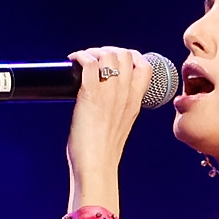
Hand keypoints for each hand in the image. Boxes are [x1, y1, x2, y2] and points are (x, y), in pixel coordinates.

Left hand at [64, 44, 156, 213]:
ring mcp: (109, 93)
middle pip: (125, 55)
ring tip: (82, 60)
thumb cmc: (102, 153)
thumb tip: (102, 103)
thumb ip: (117, 110)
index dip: (131, 56)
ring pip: (108, 55)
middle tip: (94, 58)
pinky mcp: (90, 95)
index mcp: (135, 102)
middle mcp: (125, 94)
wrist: (96, 167)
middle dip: (108, 51)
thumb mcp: (120, 126)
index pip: (144, 66)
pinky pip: (89, 64)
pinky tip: (74, 60)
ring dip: (93, 52)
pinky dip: (81, 57)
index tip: (115, 59)